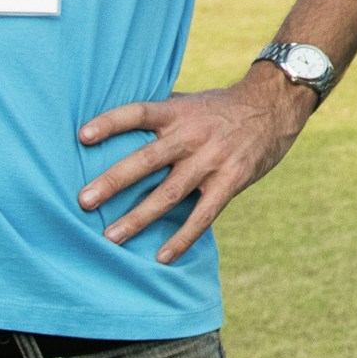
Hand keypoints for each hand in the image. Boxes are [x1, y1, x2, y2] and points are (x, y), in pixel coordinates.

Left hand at [74, 68, 314, 263]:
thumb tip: (115, 121)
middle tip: (84, 201)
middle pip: (147, 159)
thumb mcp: (191, 100)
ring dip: (138, 217)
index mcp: (178, 111)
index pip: (139, 113)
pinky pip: (203, 215)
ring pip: (169, 193)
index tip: (82, 136)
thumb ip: (159, 111)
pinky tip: (161, 257)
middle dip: (114, 181)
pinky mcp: (231, 181)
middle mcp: (192, 135)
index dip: (111, 123)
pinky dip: (182, 238)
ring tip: (110, 237)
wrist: (275, 107)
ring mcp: (212, 160)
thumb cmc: (222, 107)